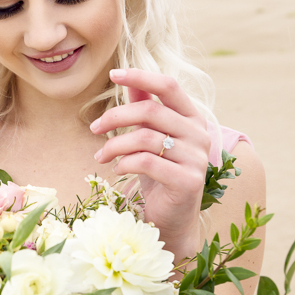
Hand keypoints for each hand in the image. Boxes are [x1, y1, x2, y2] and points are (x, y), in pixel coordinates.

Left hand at [90, 68, 210, 259]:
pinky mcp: (188, 181)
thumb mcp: (150, 137)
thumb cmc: (159, 174)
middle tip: (94, 128)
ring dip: (115, 144)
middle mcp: (200, 135)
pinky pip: (147, 162)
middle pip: (151, 111)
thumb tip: (125, 78)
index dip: (141, 77)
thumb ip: (144, 108)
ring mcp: (197, 158)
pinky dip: (124, 162)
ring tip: (101, 155)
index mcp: (193, 118)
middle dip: (115, 117)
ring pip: (145, 137)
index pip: (169, 86)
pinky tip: (116, 169)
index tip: (113, 74)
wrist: (173, 219)